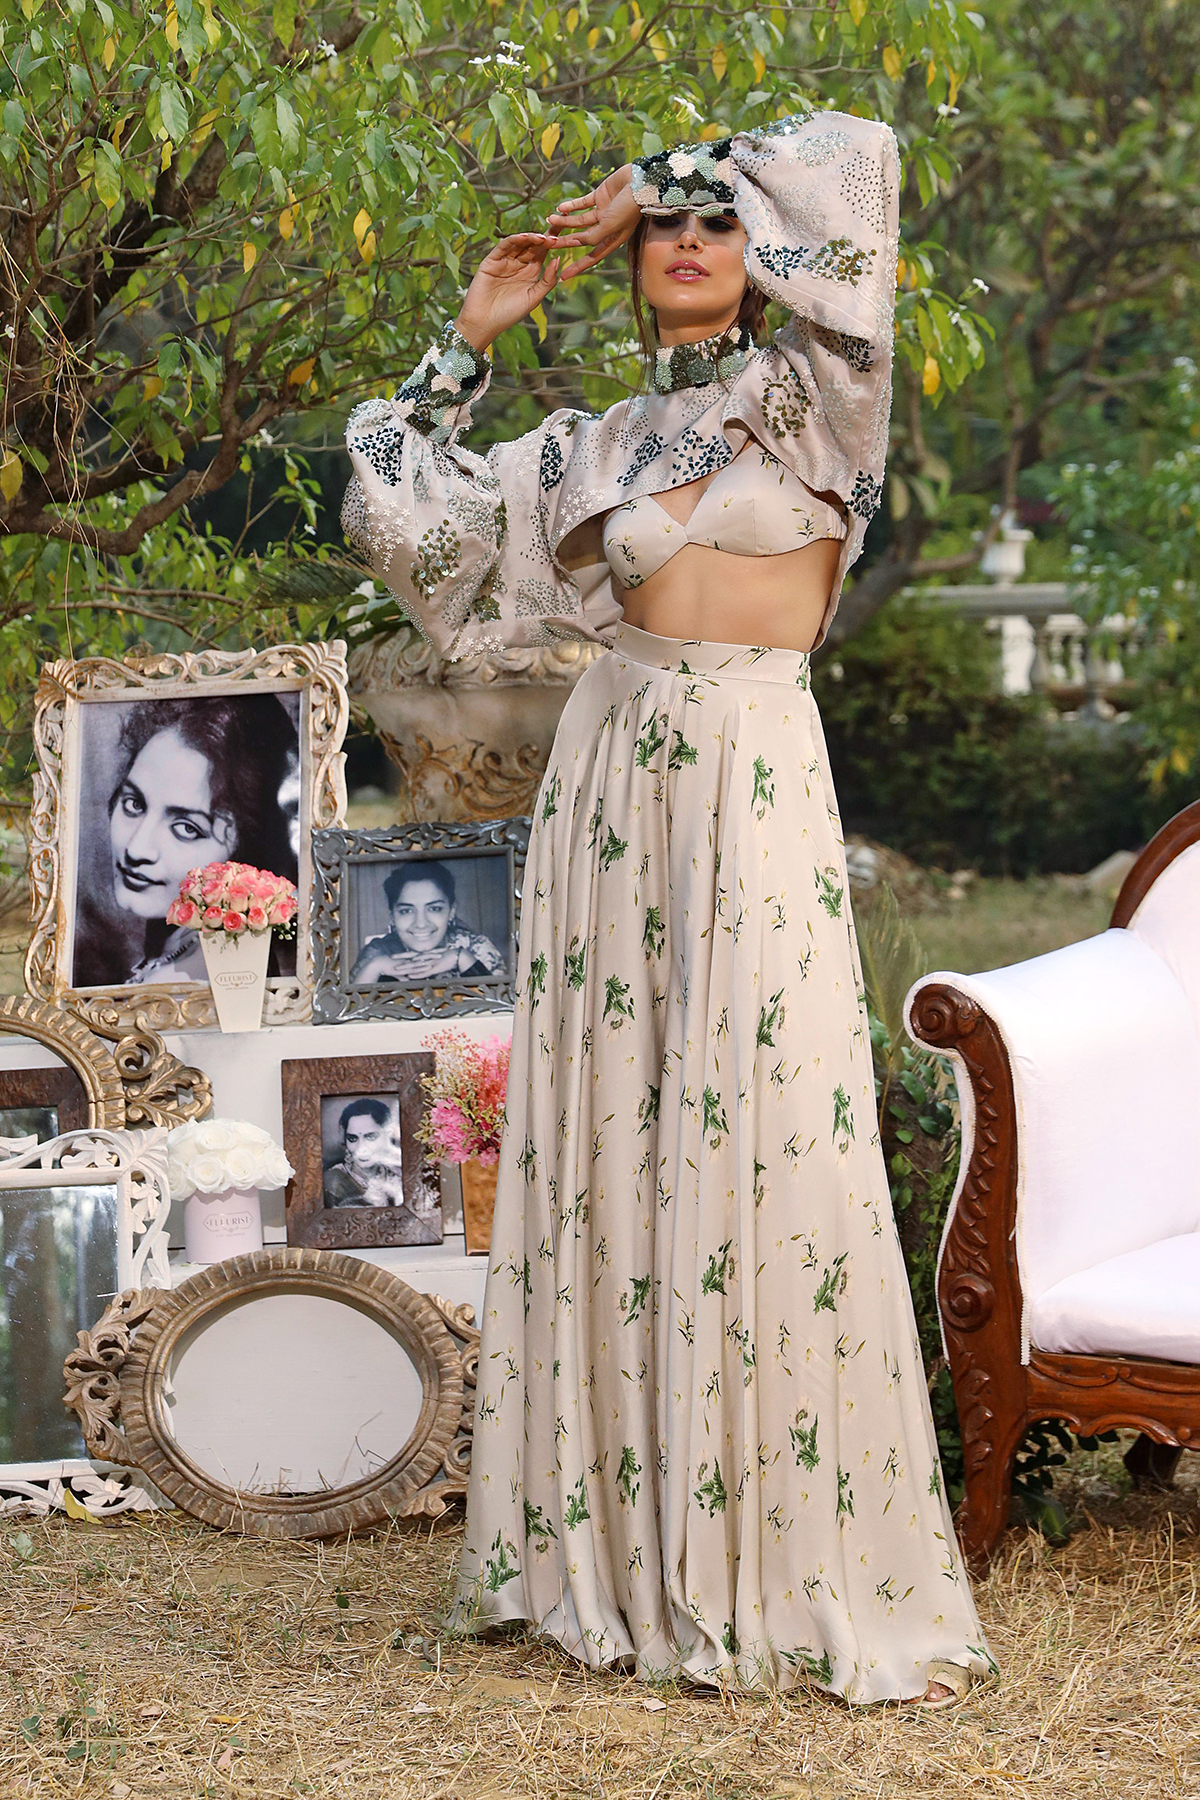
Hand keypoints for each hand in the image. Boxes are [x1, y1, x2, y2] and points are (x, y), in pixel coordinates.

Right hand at [454, 232, 584, 352]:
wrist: (485, 323)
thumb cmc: (509, 314)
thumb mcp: (534, 298)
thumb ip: (547, 280)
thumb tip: (558, 259)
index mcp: (531, 271)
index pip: (544, 250)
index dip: (555, 239)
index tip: (568, 228)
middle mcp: (519, 263)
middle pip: (534, 243)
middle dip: (546, 233)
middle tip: (559, 223)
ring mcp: (505, 260)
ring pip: (520, 243)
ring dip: (532, 237)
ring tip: (544, 237)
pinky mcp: (492, 260)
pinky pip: (504, 246)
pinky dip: (514, 240)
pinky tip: (525, 237)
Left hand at [545, 163, 640, 278]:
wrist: (641, 181)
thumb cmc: (629, 207)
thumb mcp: (610, 226)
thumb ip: (593, 237)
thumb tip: (578, 242)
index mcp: (612, 239)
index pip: (592, 257)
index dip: (577, 267)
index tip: (563, 277)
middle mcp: (607, 227)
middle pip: (581, 238)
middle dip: (565, 241)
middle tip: (548, 243)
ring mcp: (603, 211)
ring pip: (579, 220)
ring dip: (565, 220)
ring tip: (550, 219)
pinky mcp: (600, 196)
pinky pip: (583, 203)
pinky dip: (572, 205)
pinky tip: (560, 207)